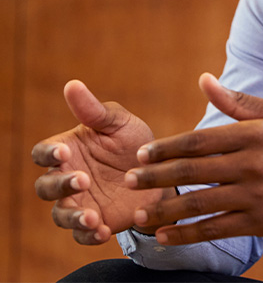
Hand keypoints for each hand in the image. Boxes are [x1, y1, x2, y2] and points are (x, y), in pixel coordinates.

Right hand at [32, 80, 164, 243]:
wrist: (161, 170)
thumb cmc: (133, 141)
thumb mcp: (119, 123)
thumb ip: (95, 110)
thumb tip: (72, 85)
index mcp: (68, 149)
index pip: (43, 153)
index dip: (49, 154)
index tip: (64, 152)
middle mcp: (67, 177)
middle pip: (46, 186)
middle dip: (60, 185)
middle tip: (83, 179)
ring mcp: (79, 202)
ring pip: (61, 214)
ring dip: (73, 216)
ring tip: (91, 216)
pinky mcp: (95, 222)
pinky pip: (83, 235)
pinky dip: (88, 235)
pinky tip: (102, 231)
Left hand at [125, 73, 262, 244]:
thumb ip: (239, 101)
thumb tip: (204, 79)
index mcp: (254, 134)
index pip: (200, 140)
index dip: (167, 147)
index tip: (142, 153)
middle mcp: (252, 164)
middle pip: (193, 171)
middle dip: (156, 177)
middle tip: (129, 181)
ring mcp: (256, 195)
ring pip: (199, 204)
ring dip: (165, 210)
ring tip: (137, 215)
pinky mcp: (260, 222)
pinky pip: (217, 229)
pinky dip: (188, 235)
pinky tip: (166, 237)